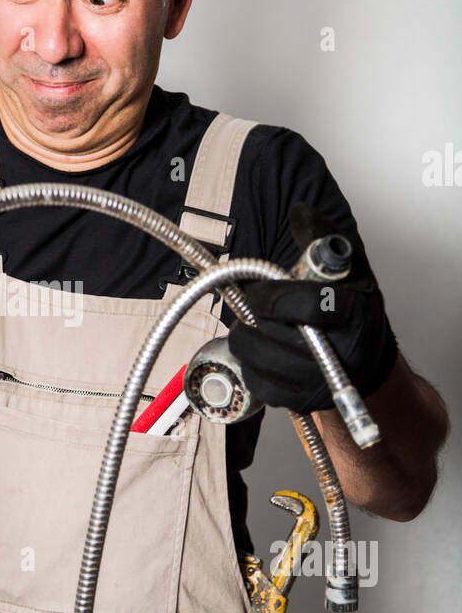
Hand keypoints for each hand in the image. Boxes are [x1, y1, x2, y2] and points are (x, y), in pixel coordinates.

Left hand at [227, 203, 397, 412]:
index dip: (273, 297)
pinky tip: (261, 350)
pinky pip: (256, 381)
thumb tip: (299, 210)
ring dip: (247, 338)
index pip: (307, 306)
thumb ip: (321, 239)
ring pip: (258, 360)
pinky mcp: (299, 401)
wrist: (366, 365)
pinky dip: (250, 364)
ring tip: (255, 325)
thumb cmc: (354, 313)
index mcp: (353, 314)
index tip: (258, 291)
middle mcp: (338, 354)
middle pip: (273, 335)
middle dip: (254, 317)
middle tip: (253, 307)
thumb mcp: (349, 268)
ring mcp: (317, 382)